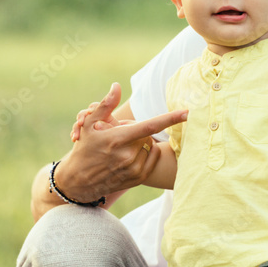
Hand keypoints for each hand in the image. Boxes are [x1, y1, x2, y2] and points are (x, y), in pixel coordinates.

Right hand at [55, 83, 186, 203]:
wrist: (80, 181)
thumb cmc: (85, 147)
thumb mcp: (89, 124)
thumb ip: (105, 104)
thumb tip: (117, 86)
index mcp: (117, 139)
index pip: (150, 126)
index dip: (170, 118)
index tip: (187, 112)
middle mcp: (128, 156)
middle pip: (148, 134)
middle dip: (137, 130)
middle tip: (119, 134)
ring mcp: (134, 169)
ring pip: (150, 145)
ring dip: (141, 142)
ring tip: (122, 147)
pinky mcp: (138, 179)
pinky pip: (153, 157)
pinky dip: (147, 152)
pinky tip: (130, 155)